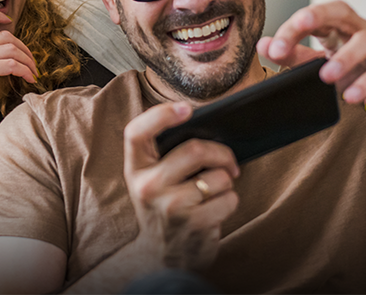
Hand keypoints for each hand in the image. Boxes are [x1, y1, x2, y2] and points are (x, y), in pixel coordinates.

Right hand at [0, 11, 37, 137]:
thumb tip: (3, 46)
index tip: (9, 20)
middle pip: (4, 36)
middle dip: (23, 47)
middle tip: (32, 61)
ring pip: (12, 49)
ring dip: (28, 61)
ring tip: (33, 72)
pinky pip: (13, 64)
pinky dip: (26, 71)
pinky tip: (30, 79)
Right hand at [123, 102, 239, 269]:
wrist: (162, 255)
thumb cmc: (164, 205)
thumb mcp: (153, 179)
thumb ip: (166, 153)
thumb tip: (206, 125)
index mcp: (135, 169)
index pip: (136, 132)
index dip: (160, 115)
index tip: (186, 109)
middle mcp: (147, 186)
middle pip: (194, 150)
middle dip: (222, 153)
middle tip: (228, 162)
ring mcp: (169, 207)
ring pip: (218, 176)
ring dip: (226, 182)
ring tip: (214, 192)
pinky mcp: (193, 224)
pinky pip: (228, 199)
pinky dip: (230, 201)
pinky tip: (215, 210)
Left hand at [257, 1, 365, 104]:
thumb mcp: (331, 61)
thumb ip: (298, 55)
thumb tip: (264, 46)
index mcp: (341, 28)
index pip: (315, 17)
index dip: (292, 28)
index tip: (272, 49)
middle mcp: (363, 28)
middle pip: (340, 11)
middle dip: (316, 18)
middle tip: (295, 32)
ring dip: (345, 56)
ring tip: (326, 77)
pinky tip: (353, 94)